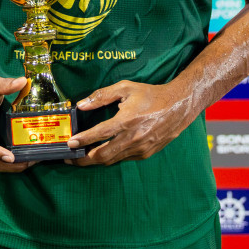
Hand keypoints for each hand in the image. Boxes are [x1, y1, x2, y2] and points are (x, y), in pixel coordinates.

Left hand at [66, 81, 195, 165]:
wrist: (178, 106)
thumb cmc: (151, 95)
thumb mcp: (125, 88)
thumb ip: (102, 96)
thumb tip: (82, 104)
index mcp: (126, 121)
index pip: (99, 134)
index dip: (82, 140)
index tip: (70, 144)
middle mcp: (133, 138)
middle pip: (102, 155)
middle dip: (83, 159)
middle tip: (69, 158)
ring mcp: (140, 149)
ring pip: (112, 160)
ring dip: (95, 160)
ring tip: (82, 157)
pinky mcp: (146, 154)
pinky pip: (123, 158)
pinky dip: (111, 157)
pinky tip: (104, 152)